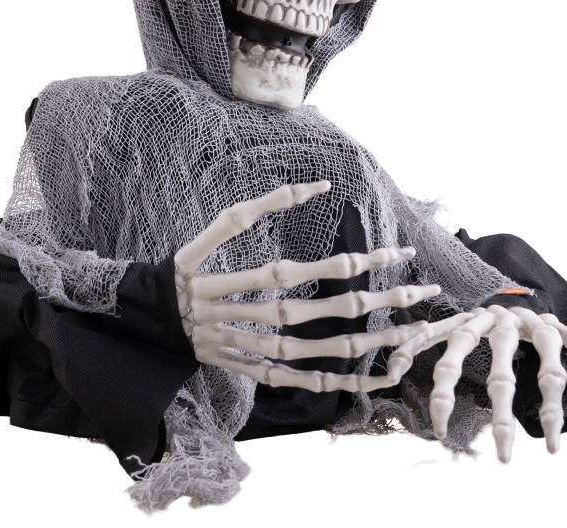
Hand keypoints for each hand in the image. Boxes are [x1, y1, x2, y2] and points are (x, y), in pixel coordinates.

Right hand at [174, 180, 445, 391]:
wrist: (148, 318)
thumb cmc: (181, 267)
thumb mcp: (206, 233)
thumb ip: (255, 207)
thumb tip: (315, 185)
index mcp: (223, 281)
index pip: (288, 274)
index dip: (335, 265)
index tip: (385, 254)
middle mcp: (234, 317)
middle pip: (306, 314)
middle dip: (365, 302)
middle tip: (418, 293)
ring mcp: (238, 347)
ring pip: (303, 351)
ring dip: (357, 345)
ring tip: (406, 336)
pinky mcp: (242, 367)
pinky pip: (287, 379)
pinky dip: (325, 381)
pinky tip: (363, 381)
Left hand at [428, 305, 566, 460]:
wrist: (517, 294)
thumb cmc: (478, 323)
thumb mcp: (447, 328)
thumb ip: (417, 343)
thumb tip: (388, 370)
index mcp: (472, 322)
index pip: (452, 354)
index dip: (444, 392)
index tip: (441, 431)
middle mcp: (506, 323)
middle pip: (503, 368)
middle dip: (503, 413)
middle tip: (504, 457)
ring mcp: (539, 325)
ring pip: (550, 366)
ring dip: (553, 408)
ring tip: (551, 446)